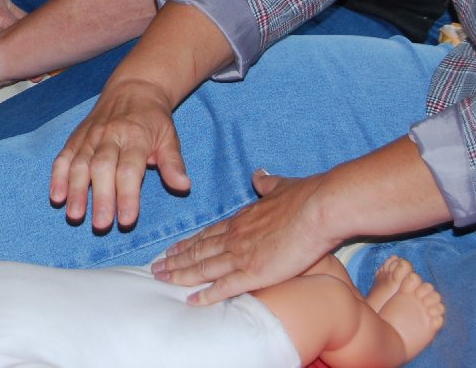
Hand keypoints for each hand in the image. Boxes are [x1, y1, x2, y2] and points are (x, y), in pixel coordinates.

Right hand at [48, 76, 189, 231]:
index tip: (126, 220)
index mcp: (135, 137)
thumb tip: (183, 185)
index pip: (129, 170)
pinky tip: (57, 196)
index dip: (127, 196)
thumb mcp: (170, 138)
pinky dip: (58, 176)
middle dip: (100, 198)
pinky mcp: (76, 137)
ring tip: (75, 215)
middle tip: (101, 225)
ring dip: (75, 190)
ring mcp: (90, 136)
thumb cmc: (154, 119)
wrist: (133, 87)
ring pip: (80, 164)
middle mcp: (110, 135)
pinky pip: (64, 156)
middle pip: (102, 169)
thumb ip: (173, 163)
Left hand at [154, 171, 336, 305]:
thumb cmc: (305, 197)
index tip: (172, 249)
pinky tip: (192, 301)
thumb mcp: (280, 186)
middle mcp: (236, 237)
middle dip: (175, 260)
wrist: (319, 208)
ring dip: (181, 275)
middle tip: (156, 268)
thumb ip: (267, 183)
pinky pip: (225, 287)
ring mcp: (242, 255)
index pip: (208, 234)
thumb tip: (258, 174)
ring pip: (204, 268)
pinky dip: (206, 295)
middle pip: (198, 251)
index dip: (188, 243)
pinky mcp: (254, 272)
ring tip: (162, 280)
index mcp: (242, 220)